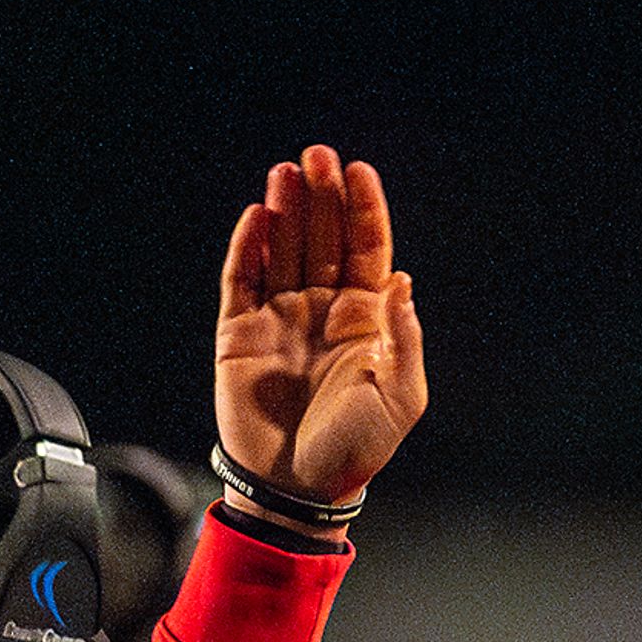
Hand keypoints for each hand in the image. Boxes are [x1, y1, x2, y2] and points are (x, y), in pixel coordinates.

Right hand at [216, 145, 427, 517]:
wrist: (300, 486)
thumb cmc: (357, 446)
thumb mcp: (400, 396)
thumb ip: (402, 338)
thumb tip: (403, 280)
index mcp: (366, 320)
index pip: (366, 251)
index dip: (363, 211)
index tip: (360, 171)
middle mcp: (323, 309)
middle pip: (323, 239)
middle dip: (323, 197)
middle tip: (318, 155)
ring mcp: (280, 318)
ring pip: (283, 250)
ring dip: (286, 210)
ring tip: (287, 171)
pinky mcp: (239, 334)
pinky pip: (242, 281)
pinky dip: (248, 248)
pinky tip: (257, 216)